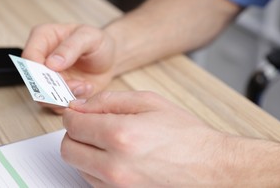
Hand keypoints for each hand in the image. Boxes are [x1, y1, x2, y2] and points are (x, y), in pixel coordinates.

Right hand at [23, 24, 115, 112]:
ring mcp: (47, 78)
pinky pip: (55, 104)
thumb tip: (51, 63)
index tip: (57, 74)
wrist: (109, 59)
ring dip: (64, 95)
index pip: (29, 56)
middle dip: (54, 86)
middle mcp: (41, 58)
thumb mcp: (89, 37)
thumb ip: (70, 47)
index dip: (38, 69)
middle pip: (33, 79)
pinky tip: (86, 89)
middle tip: (77, 84)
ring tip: (84, 86)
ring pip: (43, 95)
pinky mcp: (56, 92)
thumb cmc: (98, 42)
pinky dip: (71, 101)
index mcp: (43, 37)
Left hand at [62, 91, 241, 186]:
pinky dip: (95, 168)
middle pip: (69, 149)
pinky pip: (93, 182)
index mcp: (120, 136)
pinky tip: (114, 157)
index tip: (77, 112)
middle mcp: (115, 167)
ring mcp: (117, 187)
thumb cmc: (185, 136)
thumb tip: (81, 106)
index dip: (72, 115)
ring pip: (78, 167)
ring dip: (85, 151)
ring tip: (108, 142)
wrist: (211, 169)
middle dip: (74, 134)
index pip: (73, 125)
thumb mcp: (149, 103)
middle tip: (88, 126)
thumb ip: (109, 101)